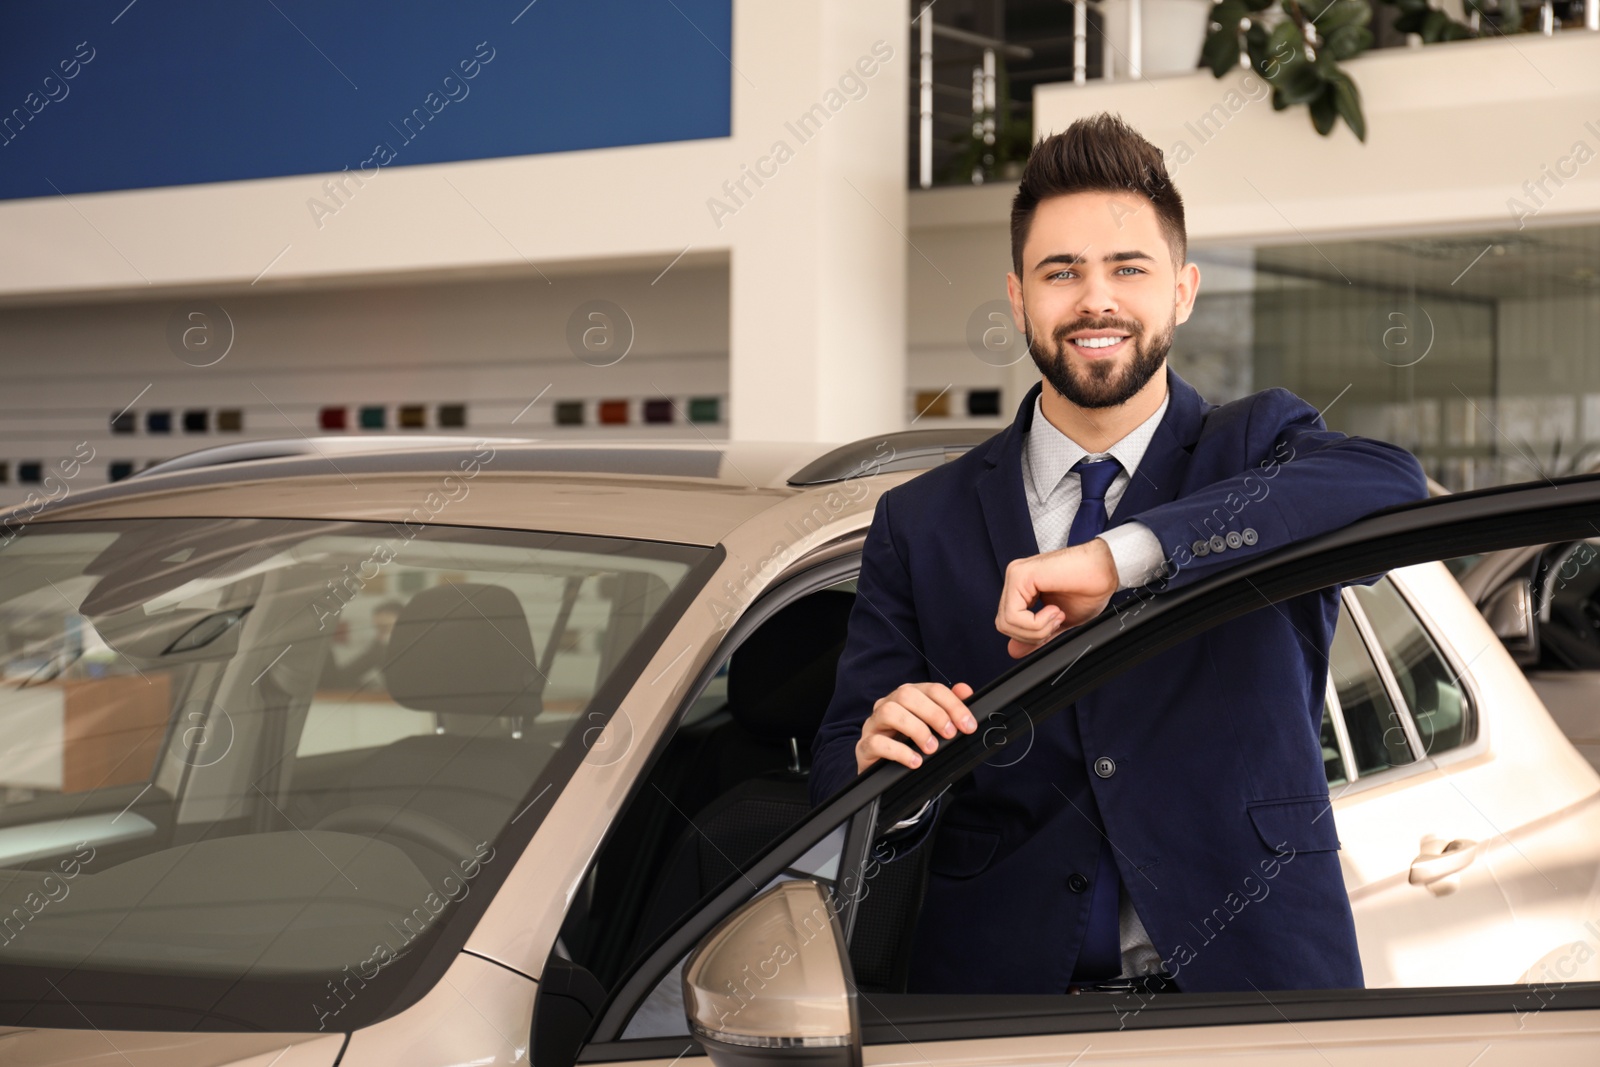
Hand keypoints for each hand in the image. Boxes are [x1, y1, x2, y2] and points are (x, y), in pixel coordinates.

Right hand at [856, 681, 976, 774]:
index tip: (968, 724)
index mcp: (907, 696)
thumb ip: (948, 707)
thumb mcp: (932, 726)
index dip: (953, 705)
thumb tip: (965, 690)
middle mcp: (888, 704)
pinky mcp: (865, 746)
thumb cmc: (910, 744)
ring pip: (889, 712)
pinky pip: (877, 742)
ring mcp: (874, 724)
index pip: (931, 689)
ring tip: (931, 748)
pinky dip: (899, 752)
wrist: (884, 770)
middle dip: (934, 714)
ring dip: (916, 729)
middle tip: (950, 734)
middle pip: (907, 694)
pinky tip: (915, 761)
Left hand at [996, 538, 1118, 658]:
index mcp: (1022, 588)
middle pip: (1003, 624)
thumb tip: (1013, 651)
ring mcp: (1016, 575)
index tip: (1056, 624)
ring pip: (1006, 622)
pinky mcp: (1020, 575)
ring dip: (1037, 628)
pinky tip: (1055, 609)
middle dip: (1033, 634)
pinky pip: (1013, 615)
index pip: (1007, 623)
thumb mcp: (1058, 621)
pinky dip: (1036, 622)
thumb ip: (1036, 634)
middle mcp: (1015, 579)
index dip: (1031, 635)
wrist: (1106, 570)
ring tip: (1058, 613)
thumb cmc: (1089, 588)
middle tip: (1058, 620)